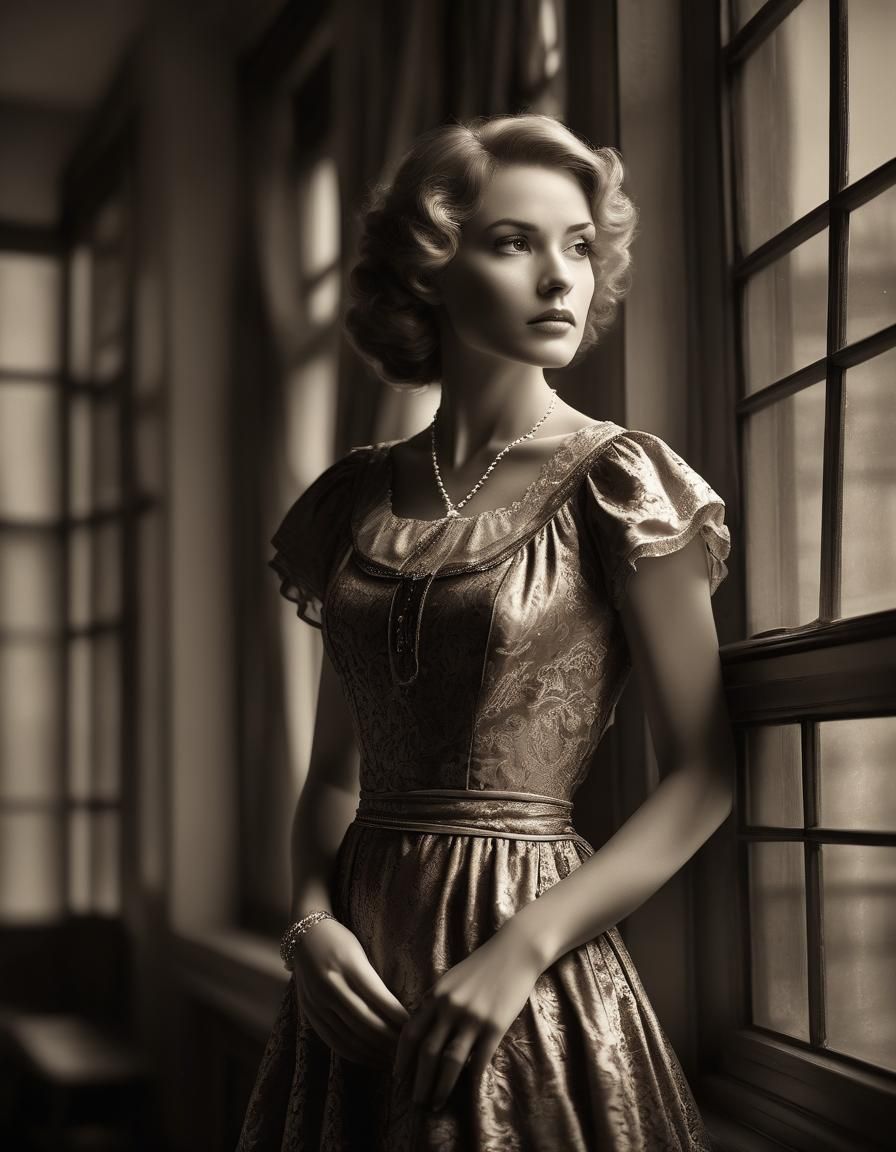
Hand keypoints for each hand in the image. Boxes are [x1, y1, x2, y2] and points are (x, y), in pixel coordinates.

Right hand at [292, 918, 409, 1066]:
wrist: (304, 935)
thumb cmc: (340, 940)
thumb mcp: (360, 953)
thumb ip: (374, 981)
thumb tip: (400, 1012)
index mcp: (349, 966)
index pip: (379, 998)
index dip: (398, 1018)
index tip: (415, 1027)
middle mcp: (332, 985)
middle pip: (366, 1022)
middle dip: (390, 1039)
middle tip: (410, 1048)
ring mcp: (318, 1001)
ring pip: (350, 1036)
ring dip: (375, 1051)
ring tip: (395, 1059)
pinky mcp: (310, 1013)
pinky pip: (334, 1041)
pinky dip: (355, 1054)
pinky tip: (372, 1058)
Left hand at [393, 928, 543, 1110]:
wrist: (515, 950)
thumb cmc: (481, 966)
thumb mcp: (450, 980)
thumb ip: (435, 1004)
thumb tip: (420, 1032)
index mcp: (435, 995)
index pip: (410, 1033)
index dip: (402, 1059)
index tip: (397, 1078)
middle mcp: (450, 1007)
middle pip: (427, 1052)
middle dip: (419, 1081)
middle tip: (415, 1103)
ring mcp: (473, 1017)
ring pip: (450, 1061)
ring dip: (440, 1088)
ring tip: (435, 1105)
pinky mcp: (495, 1025)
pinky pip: (480, 1059)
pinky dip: (472, 1078)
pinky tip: (468, 1092)